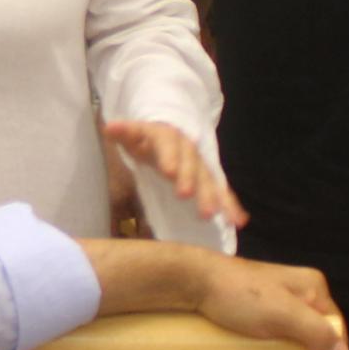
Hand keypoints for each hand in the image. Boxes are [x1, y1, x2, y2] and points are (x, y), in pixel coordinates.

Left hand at [104, 119, 246, 229]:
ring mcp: (200, 164)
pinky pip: (221, 190)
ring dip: (212, 196)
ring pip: (208, 178)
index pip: (169, 144)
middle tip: (186, 195)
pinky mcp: (208, 178)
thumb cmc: (148, 138)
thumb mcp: (135, 134)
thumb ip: (125, 133)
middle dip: (190, 178)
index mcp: (168, 136)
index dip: (170, 157)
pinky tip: (239, 221)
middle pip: (191, 162)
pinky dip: (231, 205)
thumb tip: (110, 128)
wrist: (169, 130)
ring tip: (211, 214)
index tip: (168, 171)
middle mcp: (188, 149)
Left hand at [190, 254, 348, 349]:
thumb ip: (315, 332)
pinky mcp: (259, 310)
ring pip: (302, 337)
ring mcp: (279, 300)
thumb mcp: (282, 314)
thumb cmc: (239, 294)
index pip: (336, 331)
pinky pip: (282, 336)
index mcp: (313, 288)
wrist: (193, 281)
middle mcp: (301, 292)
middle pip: (321, 335)